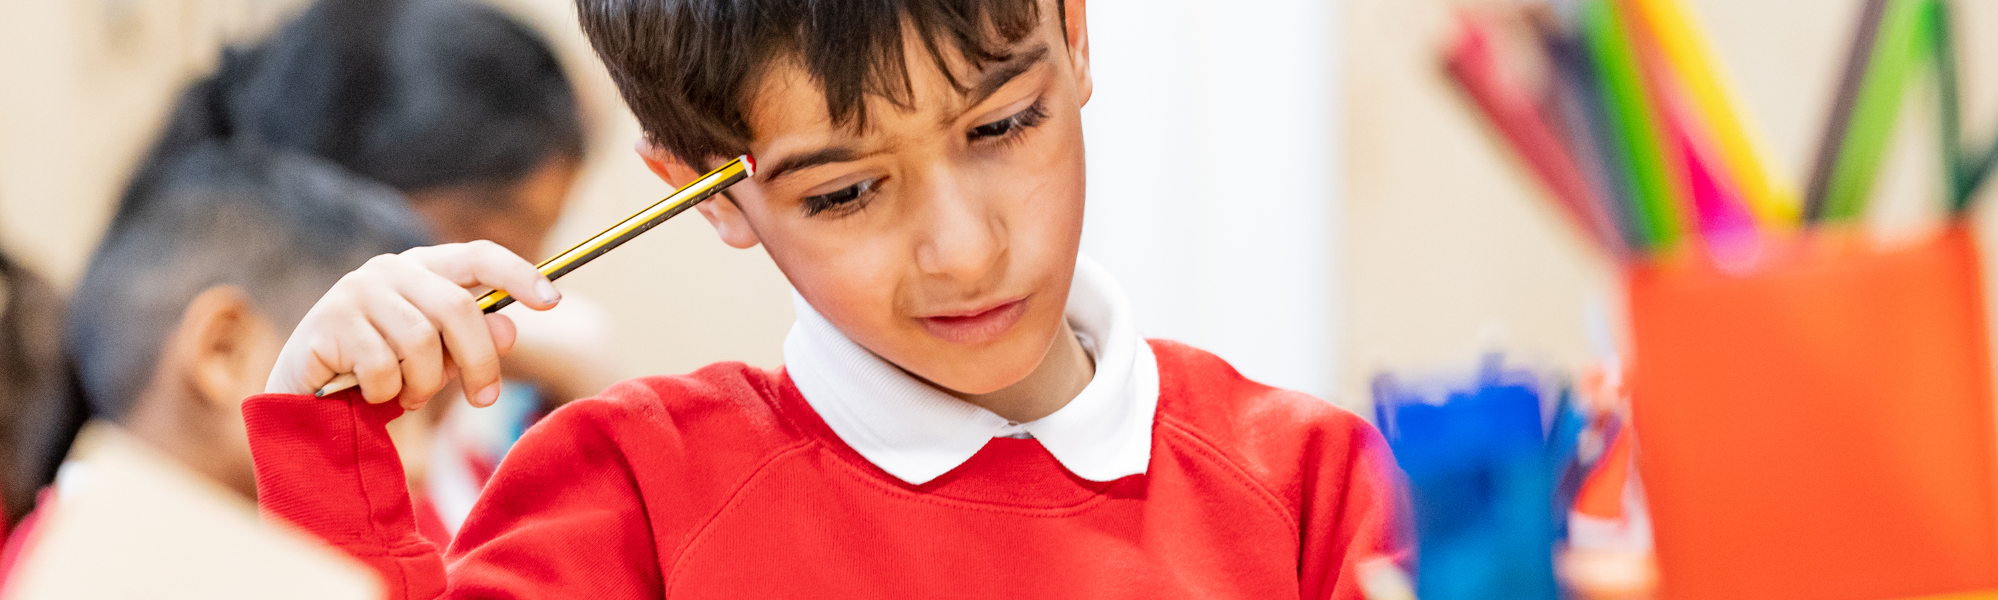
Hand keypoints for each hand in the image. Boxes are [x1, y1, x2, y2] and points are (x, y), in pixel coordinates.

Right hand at [265, 241, 561, 409]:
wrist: (306, 396)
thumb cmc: (383, 371)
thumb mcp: (438, 357)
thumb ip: (473, 342)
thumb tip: (511, 330)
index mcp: (424, 268)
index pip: (478, 255)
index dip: (518, 274)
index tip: (553, 301)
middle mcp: (390, 269)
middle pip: (458, 308)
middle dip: (479, 361)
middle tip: (485, 398)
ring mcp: (356, 292)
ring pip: (420, 342)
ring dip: (425, 384)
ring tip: (409, 396)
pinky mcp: (330, 323)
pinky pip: (382, 367)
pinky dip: (387, 392)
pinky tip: (372, 394)